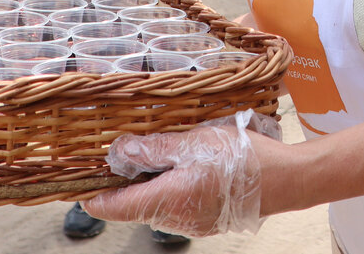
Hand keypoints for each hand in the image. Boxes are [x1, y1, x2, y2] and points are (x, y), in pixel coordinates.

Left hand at [84, 110, 281, 237]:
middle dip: (123, 181)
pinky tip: (184, 162)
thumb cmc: (242, 159)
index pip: (113, 207)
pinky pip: (177, 203)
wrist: (286, 180)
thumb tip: (118, 152)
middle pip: (133, 204)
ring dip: (150, 180)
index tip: (76, 183)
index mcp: (165, 200)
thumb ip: (153, 149)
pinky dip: (170, 185)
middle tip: (118, 151)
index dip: (92, 195)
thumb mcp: (193, 142)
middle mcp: (174, 218)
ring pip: (156, 202)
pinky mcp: (207, 218)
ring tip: (156, 150)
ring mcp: (192, 222)